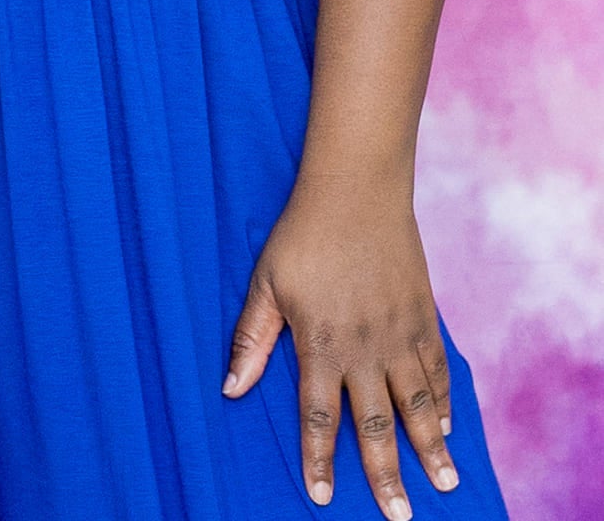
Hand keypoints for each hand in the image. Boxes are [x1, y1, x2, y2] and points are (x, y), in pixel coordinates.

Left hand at [222, 178, 459, 517]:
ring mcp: (399, 333)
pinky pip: (437, 370)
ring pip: (417, 406)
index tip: (320, 496)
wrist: (356, 189)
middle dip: (386, 477)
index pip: (319, 416)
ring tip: (445, 486)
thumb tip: (230, 389)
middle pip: (376, 426)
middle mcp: (364, 347)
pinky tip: (446, 427)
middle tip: (398, 517)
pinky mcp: (423, 316)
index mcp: (320, 343)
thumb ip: (251, 339)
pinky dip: (444, 402)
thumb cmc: (301, 234)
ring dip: (430, 450)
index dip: (318, 459)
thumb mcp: (265, 283)